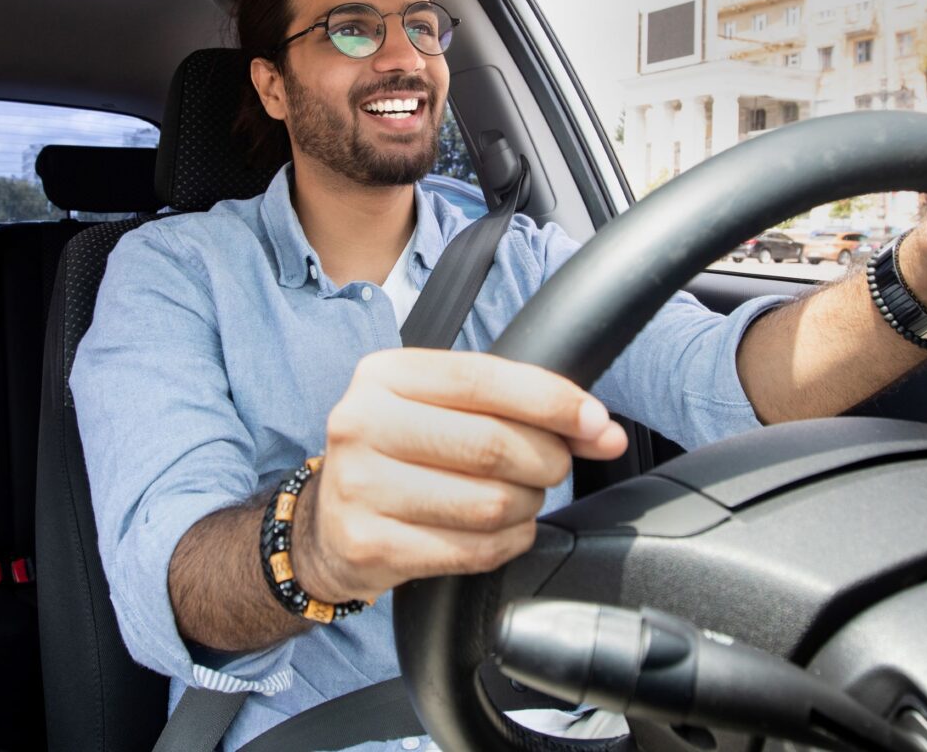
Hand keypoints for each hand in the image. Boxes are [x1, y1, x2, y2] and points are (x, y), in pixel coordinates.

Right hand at [293, 349, 627, 604]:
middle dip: (546, 460)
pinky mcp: (369, 545)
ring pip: (489, 502)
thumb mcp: (437, 409)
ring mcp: (360, 487)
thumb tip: (601, 429)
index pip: (482, 378)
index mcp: (383, 376)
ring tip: (520, 500)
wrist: (325, 526)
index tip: (596, 423)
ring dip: (528, 506)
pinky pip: (472, 550)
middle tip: (553, 468)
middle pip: (491, 443)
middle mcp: (362, 424)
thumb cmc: (399, 456)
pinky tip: (502, 532)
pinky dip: (507, 543)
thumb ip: (512, 406)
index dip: (551, 400)